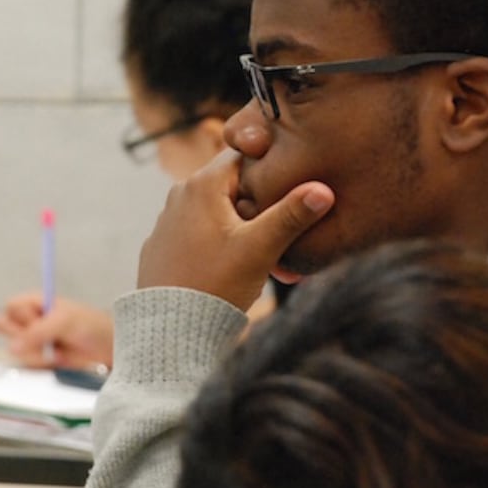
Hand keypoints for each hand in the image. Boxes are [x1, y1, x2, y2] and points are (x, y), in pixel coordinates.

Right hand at [0, 294, 114, 368]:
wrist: (107, 348)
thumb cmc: (91, 325)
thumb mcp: (65, 322)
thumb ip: (37, 332)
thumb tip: (13, 346)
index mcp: (35, 302)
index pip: (11, 307)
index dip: (23, 317)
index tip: (39, 322)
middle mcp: (30, 319)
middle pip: (6, 327)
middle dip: (23, 337)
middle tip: (44, 338)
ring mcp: (32, 339)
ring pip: (14, 348)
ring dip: (35, 352)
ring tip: (56, 348)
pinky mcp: (38, 357)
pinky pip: (26, 363)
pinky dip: (41, 363)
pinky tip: (57, 358)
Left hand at [138, 149, 333, 310]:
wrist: (169, 332)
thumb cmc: (215, 286)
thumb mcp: (260, 249)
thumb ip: (291, 216)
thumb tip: (323, 189)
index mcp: (202, 185)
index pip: (245, 154)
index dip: (272, 166)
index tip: (294, 182)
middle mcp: (180, 195)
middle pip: (234, 186)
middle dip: (264, 207)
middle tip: (291, 233)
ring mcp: (169, 221)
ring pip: (220, 214)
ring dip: (247, 231)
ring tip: (274, 262)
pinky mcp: (164, 246)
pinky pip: (202, 236)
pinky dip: (224, 246)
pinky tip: (241, 271)